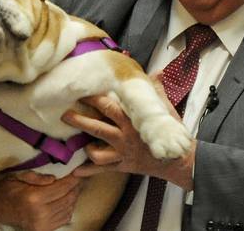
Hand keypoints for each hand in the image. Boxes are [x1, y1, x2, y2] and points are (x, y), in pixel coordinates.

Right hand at [0, 172, 80, 230]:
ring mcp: (42, 224)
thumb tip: (55, 178)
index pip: (63, 187)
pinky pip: (64, 218)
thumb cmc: (8, 188)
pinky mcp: (43, 230)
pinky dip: (69, 208)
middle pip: (68, 198)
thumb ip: (37, 177)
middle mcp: (40, 213)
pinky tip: (66, 199)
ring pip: (68, 208)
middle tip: (78, 177)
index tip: (79, 171)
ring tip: (73, 187)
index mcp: (35, 198)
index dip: (73, 178)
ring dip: (73, 196)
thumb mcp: (19, 176)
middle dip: (76, 186)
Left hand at [61, 75, 194, 190]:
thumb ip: (157, 90)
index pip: (110, 108)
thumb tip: (157, 71)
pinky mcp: (122, 166)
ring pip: (97, 153)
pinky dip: (89, 171)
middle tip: (65, 115)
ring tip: (74, 144)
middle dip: (80, 120)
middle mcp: (125, 137)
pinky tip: (76, 171)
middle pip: (97, 128)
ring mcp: (122, 153)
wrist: (178, 160)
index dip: (95, 100)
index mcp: (133, 122)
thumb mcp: (165, 109)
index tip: (83, 92)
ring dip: (85, 149)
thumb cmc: (171, 132)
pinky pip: (103, 170)